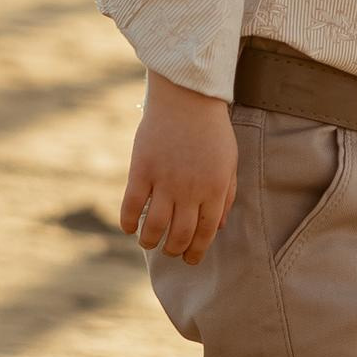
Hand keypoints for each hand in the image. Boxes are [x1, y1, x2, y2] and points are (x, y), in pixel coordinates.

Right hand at [120, 72, 236, 262]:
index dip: (196, 252)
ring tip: (148, 242)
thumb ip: (226, 195)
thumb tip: (218, 228)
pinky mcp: (141, 169)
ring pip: (154, 227)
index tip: (190, 260)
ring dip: (150, 241)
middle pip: (179, 235)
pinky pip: (131, 206)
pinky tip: (129, 227)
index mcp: (214, 189)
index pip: (205, 233)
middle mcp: (190, 190)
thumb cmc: (211, 130)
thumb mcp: (229, 162)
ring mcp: (164, 180)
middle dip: (174, 250)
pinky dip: (128, 222)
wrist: (187, 97)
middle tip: (170, 251)